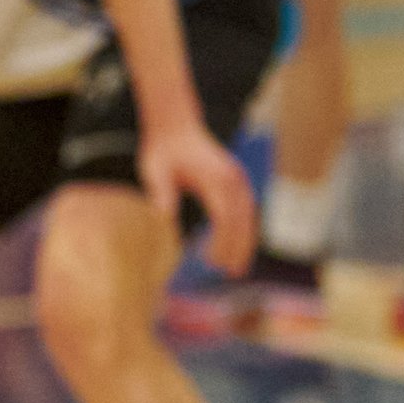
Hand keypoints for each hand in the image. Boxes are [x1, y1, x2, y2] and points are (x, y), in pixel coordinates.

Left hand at [141, 117, 254, 276]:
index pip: (224, 215)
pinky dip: (244, 230)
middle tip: (230, 274)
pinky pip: (245, 210)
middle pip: (241, 219)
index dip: (222, 241)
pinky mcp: (236, 181)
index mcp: (215, 177)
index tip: (211, 262)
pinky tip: (237, 249)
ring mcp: (238, 178)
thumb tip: (163, 218)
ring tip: (236, 268)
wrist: (175, 128)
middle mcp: (232, 177)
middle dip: (238, 247)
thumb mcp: (155, 171)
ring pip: (248, 216)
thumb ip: (161, 193)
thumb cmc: (163, 152)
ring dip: (245, 242)